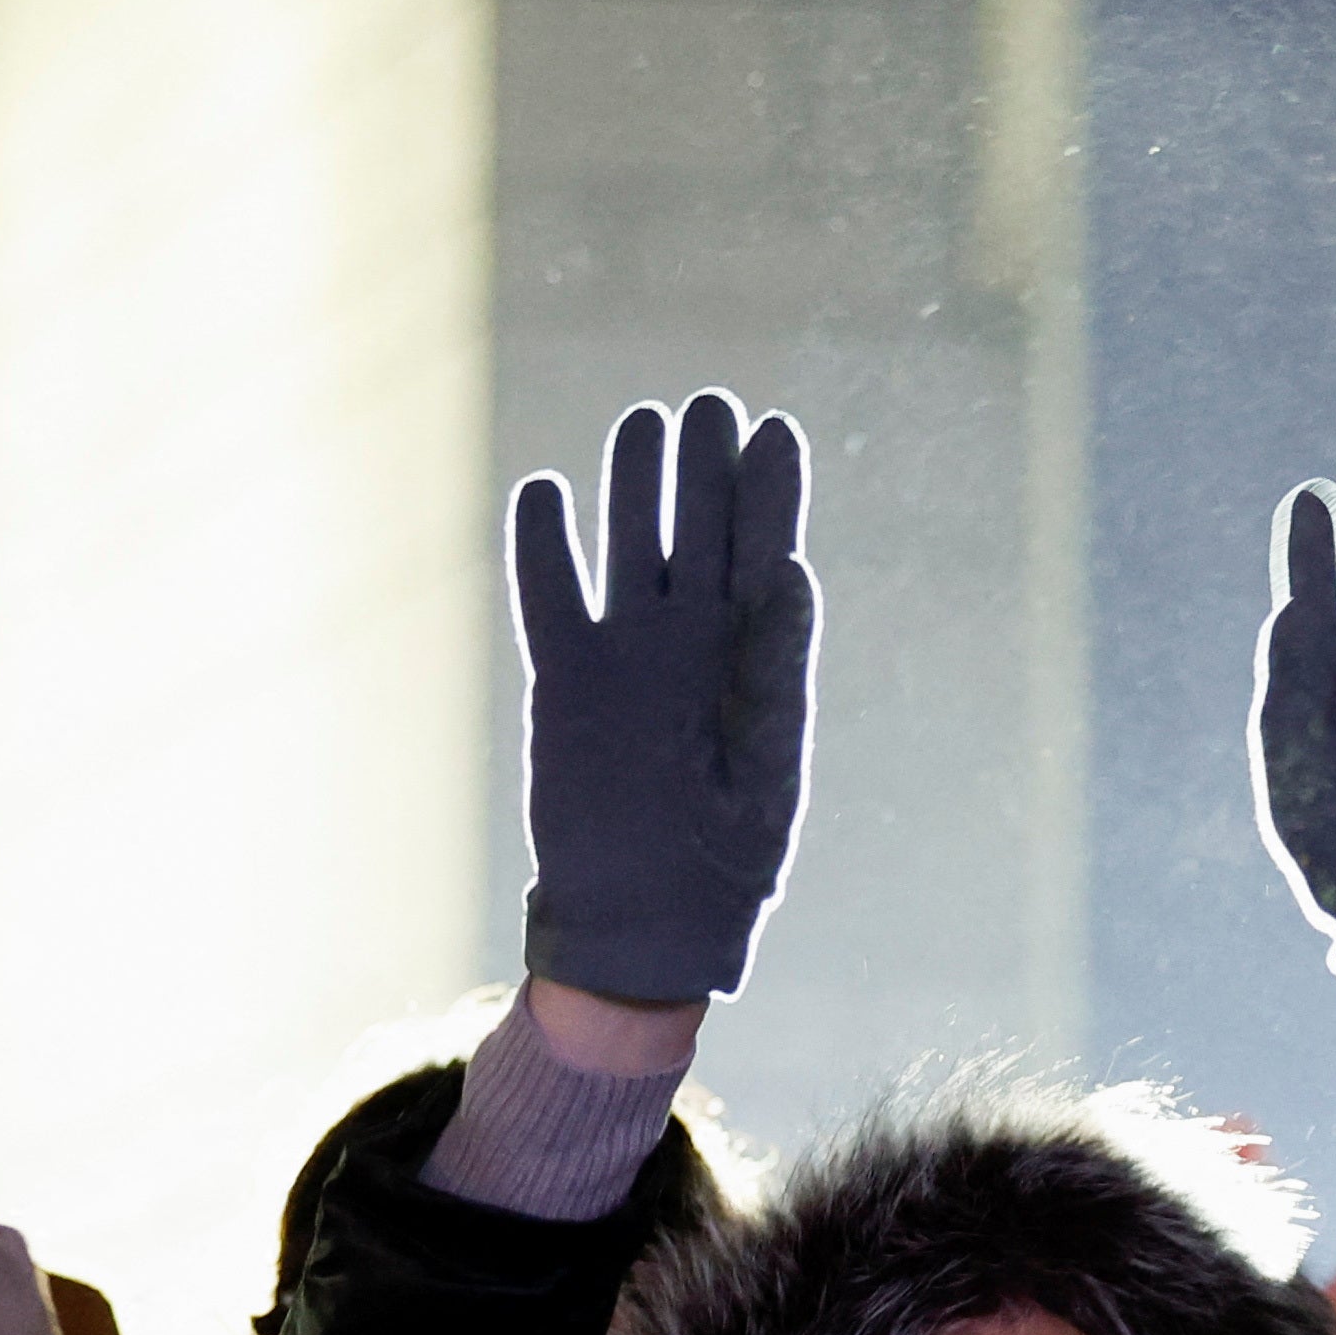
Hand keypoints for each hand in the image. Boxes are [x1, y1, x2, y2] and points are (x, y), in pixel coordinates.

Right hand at [511, 393, 814, 1002]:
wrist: (648, 928)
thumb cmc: (727, 863)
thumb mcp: (769, 772)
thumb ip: (776, 672)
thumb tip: (792, 572)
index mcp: (756, 656)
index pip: (765, 550)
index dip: (768, 490)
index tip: (772, 431)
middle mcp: (692, 639)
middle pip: (697, 529)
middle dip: (701, 467)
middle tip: (705, 406)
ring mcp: (626, 653)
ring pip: (629, 545)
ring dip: (632, 486)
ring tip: (638, 425)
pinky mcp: (565, 679)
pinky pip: (550, 596)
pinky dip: (543, 546)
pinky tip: (545, 491)